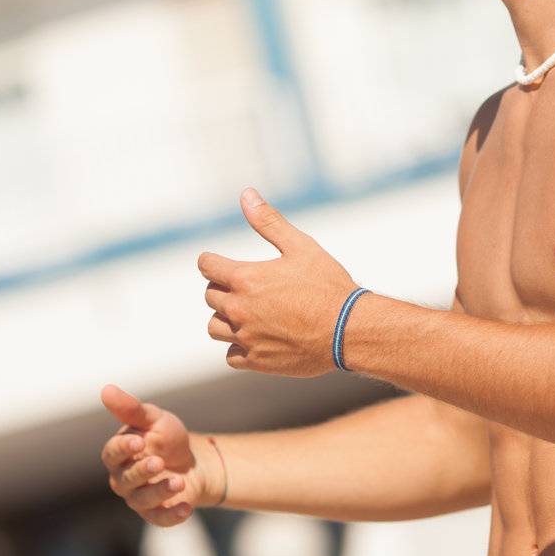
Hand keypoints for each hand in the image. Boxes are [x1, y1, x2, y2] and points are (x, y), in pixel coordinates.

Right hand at [100, 384, 218, 524]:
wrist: (193, 461)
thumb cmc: (166, 437)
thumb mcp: (153, 419)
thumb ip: (131, 408)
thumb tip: (106, 389)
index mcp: (119, 454)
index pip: (112, 453)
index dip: (123, 448)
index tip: (139, 441)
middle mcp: (124, 478)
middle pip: (125, 479)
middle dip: (141, 471)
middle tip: (158, 462)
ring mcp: (139, 498)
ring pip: (142, 500)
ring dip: (159, 491)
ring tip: (179, 481)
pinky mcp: (157, 512)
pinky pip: (160, 519)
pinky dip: (172, 515)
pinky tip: (186, 508)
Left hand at [197, 187, 358, 377]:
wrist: (348, 330)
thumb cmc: (327, 284)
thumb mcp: (300, 246)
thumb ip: (269, 221)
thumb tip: (246, 194)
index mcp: (245, 279)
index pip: (207, 266)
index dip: (210, 261)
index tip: (215, 262)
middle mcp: (239, 309)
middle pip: (210, 296)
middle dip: (222, 287)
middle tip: (242, 285)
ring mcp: (246, 338)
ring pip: (215, 327)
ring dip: (225, 318)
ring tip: (245, 312)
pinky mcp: (256, 361)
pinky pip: (231, 355)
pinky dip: (238, 346)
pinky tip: (255, 336)